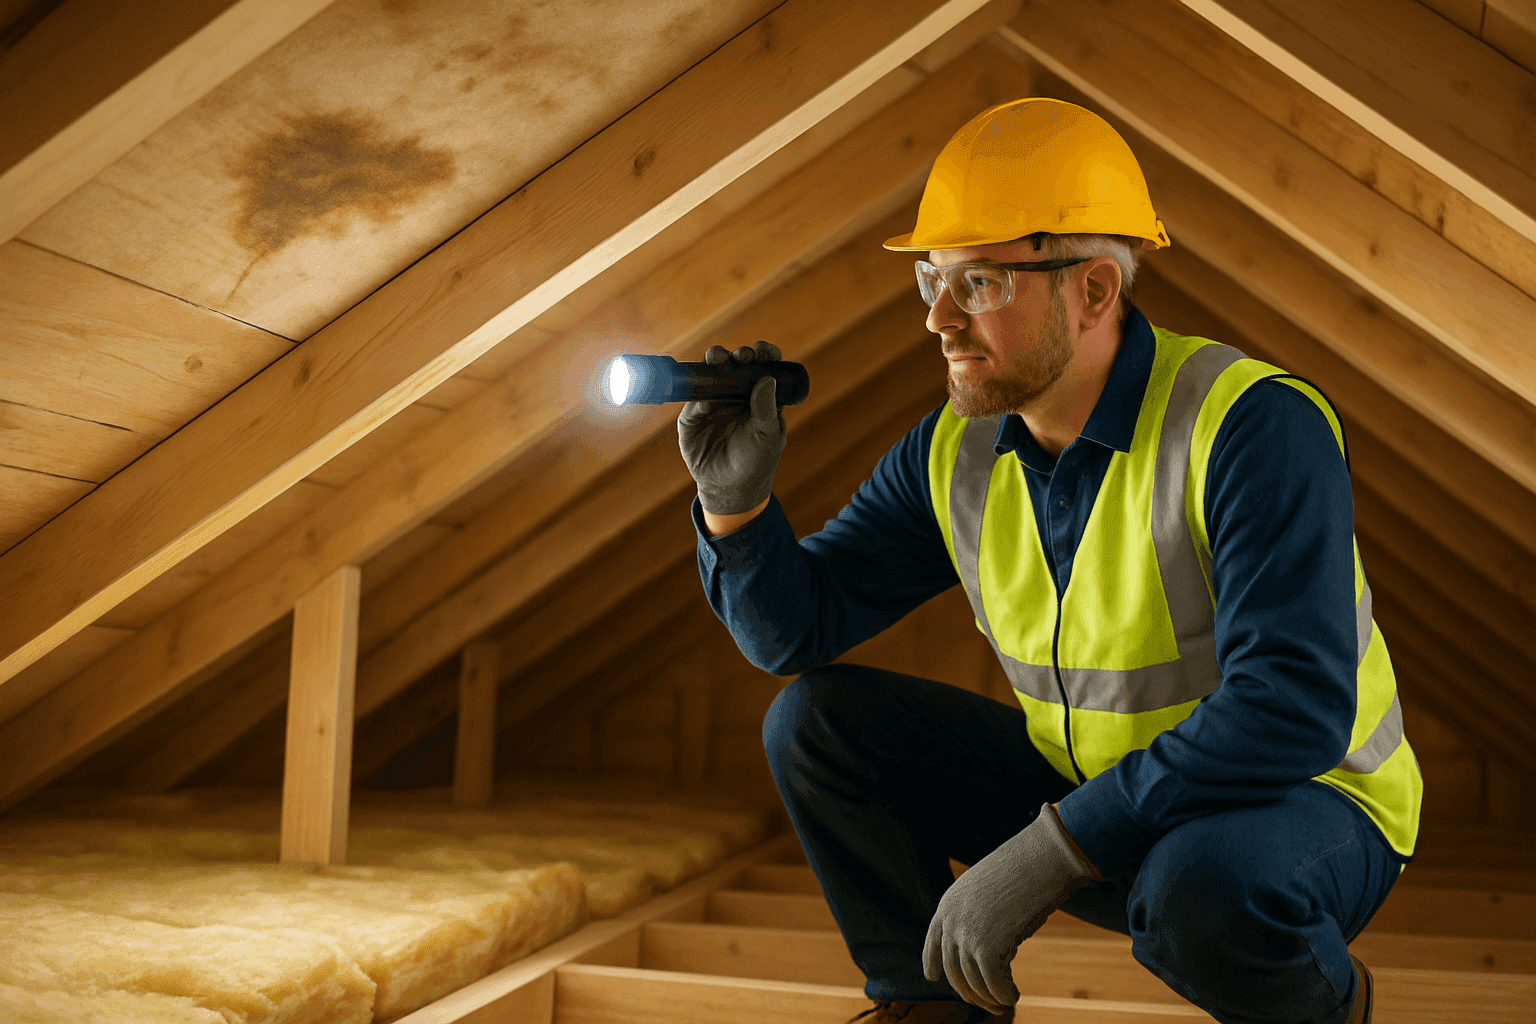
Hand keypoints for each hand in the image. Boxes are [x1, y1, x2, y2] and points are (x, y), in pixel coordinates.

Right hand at [677, 341, 786, 514]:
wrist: (730, 489)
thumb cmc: (756, 462)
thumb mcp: (767, 436)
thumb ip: (766, 408)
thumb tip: (767, 378)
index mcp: (760, 396)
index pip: (763, 367)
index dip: (764, 354)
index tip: (765, 351)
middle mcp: (736, 394)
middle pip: (736, 363)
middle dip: (740, 354)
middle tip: (743, 356)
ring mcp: (713, 402)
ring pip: (712, 372)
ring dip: (716, 360)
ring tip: (719, 359)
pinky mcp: (692, 415)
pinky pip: (693, 396)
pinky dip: (698, 389)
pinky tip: (706, 389)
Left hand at [922, 803, 1096, 1013]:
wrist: (1044, 857)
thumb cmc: (1026, 869)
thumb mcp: (992, 890)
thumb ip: (981, 916)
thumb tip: (987, 951)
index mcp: (949, 902)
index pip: (933, 940)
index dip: (931, 961)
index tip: (932, 977)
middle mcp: (951, 920)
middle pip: (953, 970)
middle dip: (971, 993)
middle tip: (991, 1006)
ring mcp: (966, 934)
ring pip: (973, 982)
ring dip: (989, 998)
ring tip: (1006, 1002)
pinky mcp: (986, 948)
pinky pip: (993, 984)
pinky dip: (1003, 995)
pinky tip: (1014, 996)